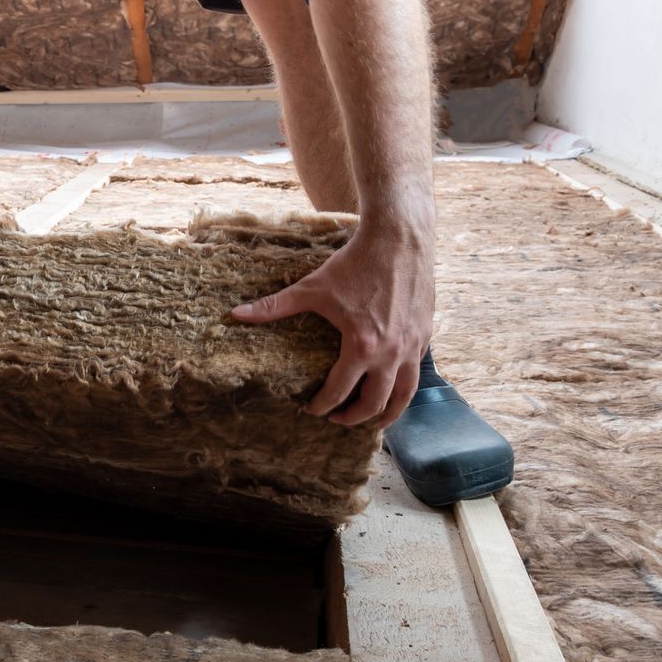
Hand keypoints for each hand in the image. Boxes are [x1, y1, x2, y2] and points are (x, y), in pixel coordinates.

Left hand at [230, 226, 433, 428]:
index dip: (322, 405)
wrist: (399, 240)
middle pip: (375, 403)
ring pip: (405, 395)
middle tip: (337, 419)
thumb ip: (275, 306)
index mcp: (362, 346)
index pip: (340, 391)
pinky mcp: (425, 334)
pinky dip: (403, 387)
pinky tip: (392, 387)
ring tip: (374, 422)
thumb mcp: (312, 287)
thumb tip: (236, 314)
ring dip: (387, 413)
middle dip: (353, 417)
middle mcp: (392, 353)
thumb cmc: (354, 263)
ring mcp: (413, 346)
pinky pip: (417, 372)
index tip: (312, 409)